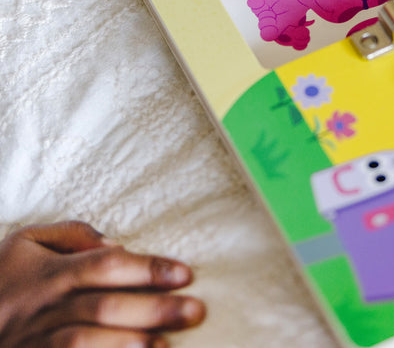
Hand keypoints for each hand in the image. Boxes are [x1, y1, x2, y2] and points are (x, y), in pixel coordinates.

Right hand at [0, 221, 204, 347]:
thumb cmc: (0, 280)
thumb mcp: (24, 243)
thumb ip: (71, 234)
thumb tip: (115, 242)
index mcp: (51, 274)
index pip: (106, 266)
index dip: (147, 269)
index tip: (185, 274)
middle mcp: (45, 310)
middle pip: (104, 308)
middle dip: (153, 310)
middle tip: (196, 311)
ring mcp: (35, 344)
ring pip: (85, 345)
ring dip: (128, 347)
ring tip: (167, 347)